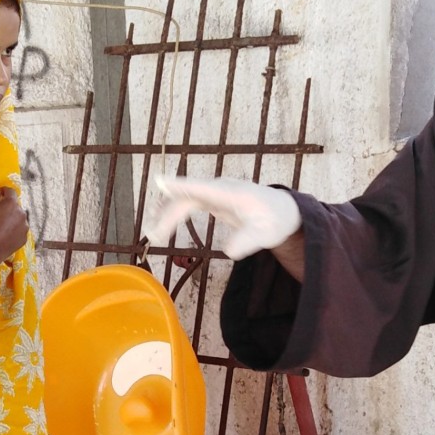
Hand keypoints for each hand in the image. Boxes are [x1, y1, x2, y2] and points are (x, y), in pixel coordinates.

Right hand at [0, 187, 28, 263]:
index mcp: (12, 204)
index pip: (10, 191)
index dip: (4, 190)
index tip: (0, 192)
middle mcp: (22, 214)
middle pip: (15, 206)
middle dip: (8, 206)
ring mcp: (25, 227)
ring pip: (19, 218)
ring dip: (12, 218)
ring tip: (2, 225)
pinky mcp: (24, 238)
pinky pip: (20, 230)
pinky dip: (14, 229)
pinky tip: (5, 234)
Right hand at [146, 176, 300, 260]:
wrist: (283, 210)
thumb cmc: (274, 221)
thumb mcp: (266, 234)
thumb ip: (248, 240)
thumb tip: (229, 252)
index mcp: (231, 193)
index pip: (202, 187)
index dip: (181, 185)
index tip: (160, 182)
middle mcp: (219, 188)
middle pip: (186, 197)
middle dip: (168, 214)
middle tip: (155, 236)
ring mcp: (213, 191)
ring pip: (182, 198)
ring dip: (165, 213)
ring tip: (152, 233)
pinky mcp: (211, 198)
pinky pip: (186, 201)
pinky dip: (172, 212)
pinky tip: (160, 224)